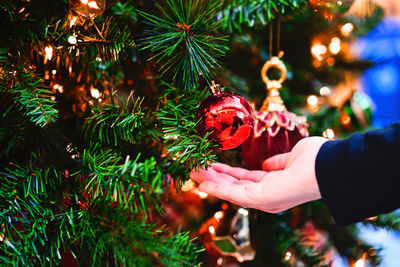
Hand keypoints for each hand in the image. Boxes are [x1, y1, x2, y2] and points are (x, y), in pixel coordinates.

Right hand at [190, 137, 327, 212]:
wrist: (327, 167)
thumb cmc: (314, 160)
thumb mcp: (290, 159)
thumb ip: (277, 163)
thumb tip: (266, 164)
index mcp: (273, 184)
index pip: (245, 180)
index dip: (228, 173)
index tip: (213, 166)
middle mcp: (266, 195)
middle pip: (234, 186)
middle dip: (215, 177)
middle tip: (196, 169)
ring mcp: (263, 199)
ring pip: (231, 190)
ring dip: (211, 182)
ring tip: (194, 172)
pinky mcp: (260, 199)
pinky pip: (234, 194)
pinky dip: (218, 188)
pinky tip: (204, 182)